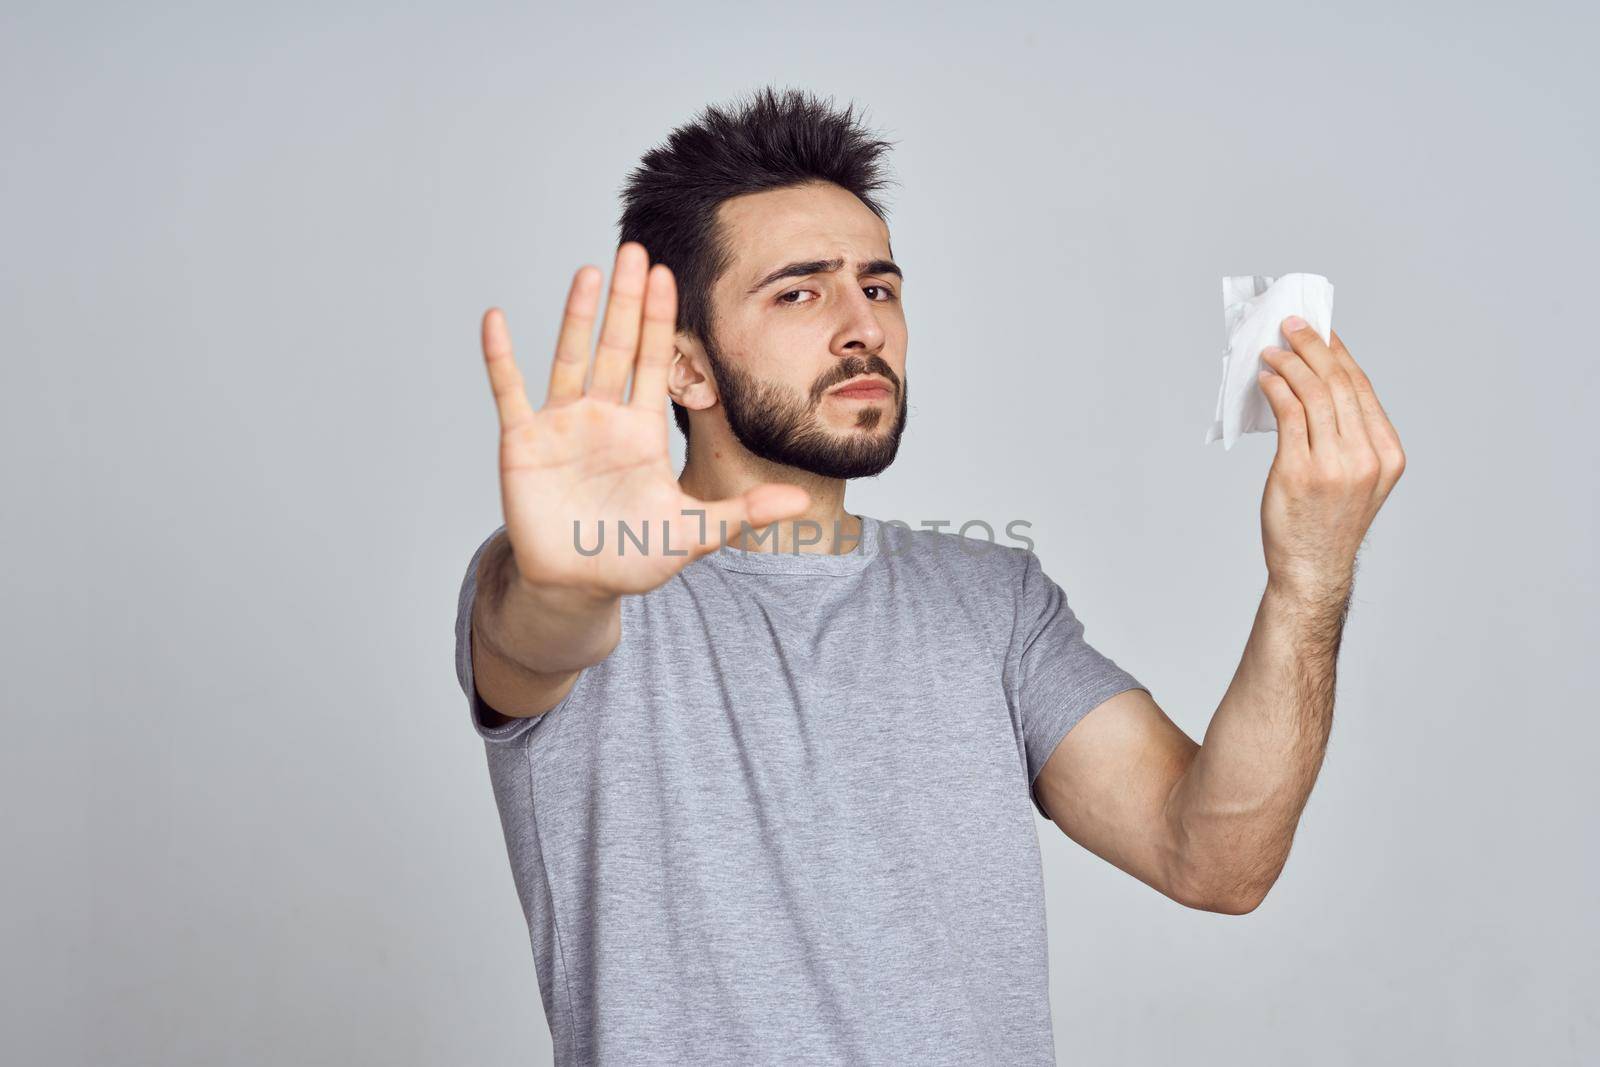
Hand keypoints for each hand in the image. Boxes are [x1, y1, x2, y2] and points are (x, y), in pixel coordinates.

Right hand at [480, 242, 810, 598]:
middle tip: (634, 250)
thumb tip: (801, 505)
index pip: (655, 363)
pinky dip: (501, 358)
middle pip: (616, 346)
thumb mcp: (693, 533)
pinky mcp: (523, 443)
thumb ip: (742, 514)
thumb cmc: (631, 556)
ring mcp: (562, 425)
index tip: (667, 276)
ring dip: (576, 316)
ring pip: (569, 358)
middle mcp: (603, 417)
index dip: (661, 321)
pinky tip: (496, 320)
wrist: (578, 584)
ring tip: (589, 272)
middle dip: (627, 302)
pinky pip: (509, 393)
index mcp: (642, 430)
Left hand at [1255, 318, 1406, 601]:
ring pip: (1313, 393)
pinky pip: (1288, 414)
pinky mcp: (1299, 472)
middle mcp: (1366, 457)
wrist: (1312, 570)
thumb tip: (1315, 384)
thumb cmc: (1327, 523)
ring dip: (1290, 363)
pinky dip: (1276, 389)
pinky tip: (1266, 379)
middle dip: (1314, 347)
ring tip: (1273, 350)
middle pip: (1338, 384)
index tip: (1322, 332)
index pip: (1361, 388)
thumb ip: (1346, 435)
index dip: (1340, 354)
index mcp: (1388, 455)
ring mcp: (1334, 465)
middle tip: (1293, 326)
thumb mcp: (1356, 478)